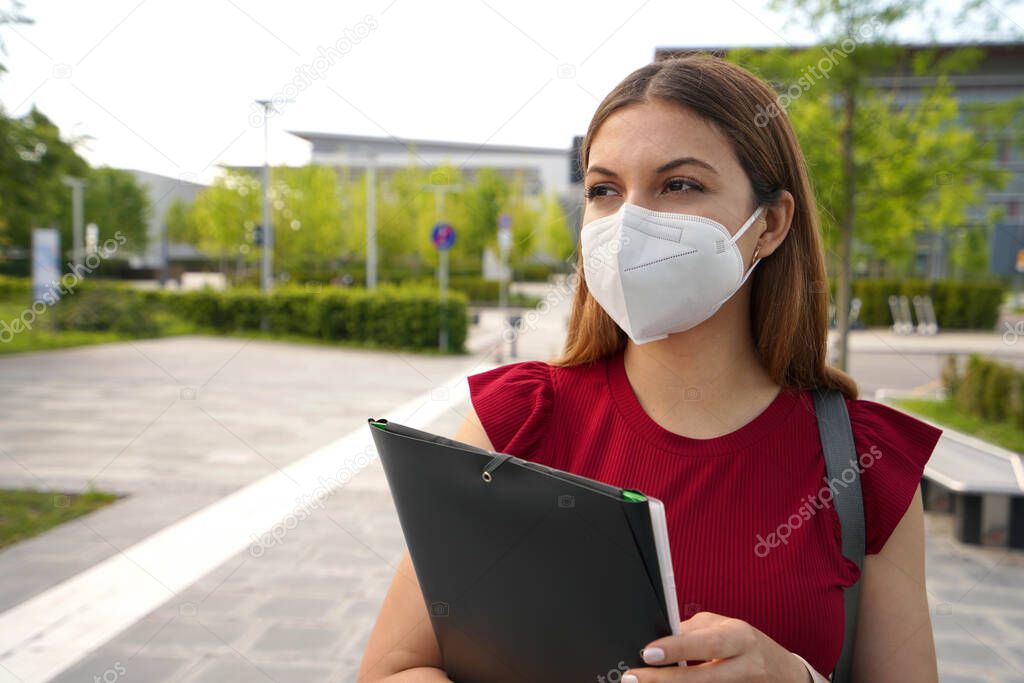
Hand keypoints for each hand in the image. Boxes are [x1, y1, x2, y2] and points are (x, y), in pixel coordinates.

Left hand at [622, 611, 811, 681]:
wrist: (784, 675)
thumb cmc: (746, 644)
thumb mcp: (724, 627)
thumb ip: (693, 631)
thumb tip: (658, 637)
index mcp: (740, 638)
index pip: (707, 643)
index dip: (677, 648)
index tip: (648, 652)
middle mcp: (745, 667)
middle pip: (703, 678)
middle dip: (665, 679)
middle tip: (633, 677)